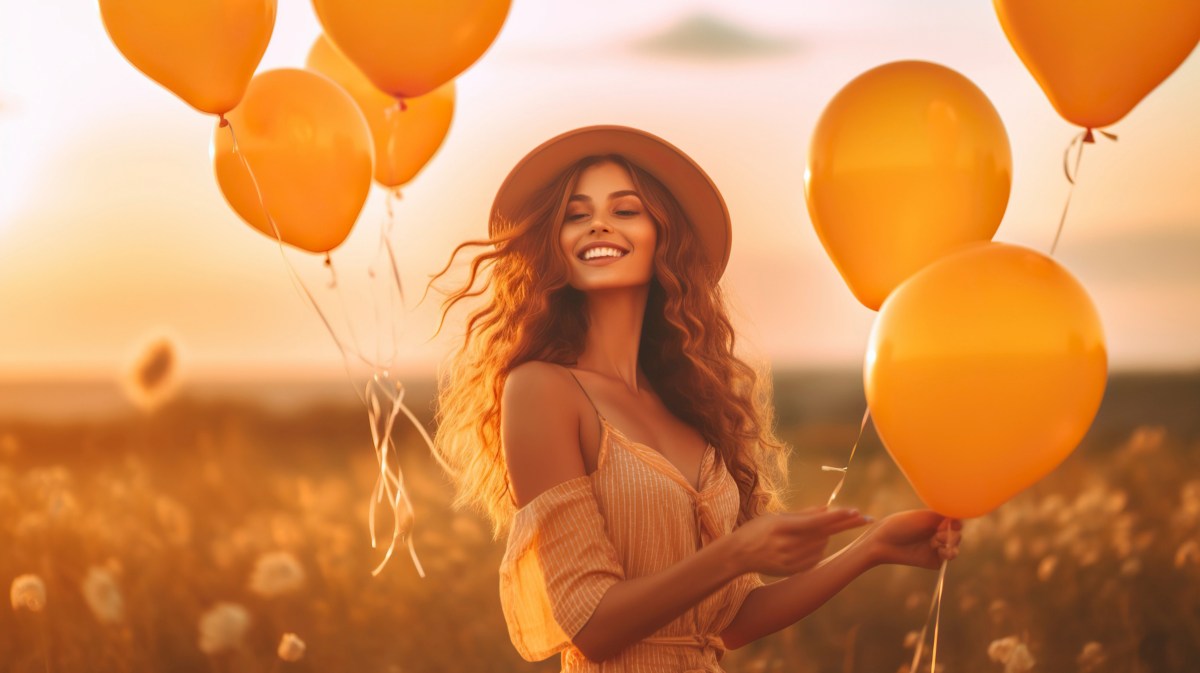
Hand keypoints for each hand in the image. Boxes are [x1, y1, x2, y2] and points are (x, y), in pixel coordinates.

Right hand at [730, 506, 872, 576]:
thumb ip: (803, 515)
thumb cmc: (757, 530)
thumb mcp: (776, 517)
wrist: (737, 555)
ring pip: (821, 547)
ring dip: (826, 537)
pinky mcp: (790, 571)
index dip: (837, 517)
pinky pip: (814, 560)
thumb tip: (827, 509)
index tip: (856, 512)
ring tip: (818, 532)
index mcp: (781, 526)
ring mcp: (788, 560)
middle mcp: (785, 544)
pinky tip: (811, 545)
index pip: (816, 522)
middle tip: (862, 518)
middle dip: (842, 525)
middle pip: (824, 534)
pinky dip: (818, 551)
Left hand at [865, 510, 961, 568]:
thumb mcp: (925, 517)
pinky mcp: (934, 561)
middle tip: (938, 533)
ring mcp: (936, 548)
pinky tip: (940, 550)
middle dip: (952, 533)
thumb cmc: (902, 524)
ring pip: (955, 547)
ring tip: (938, 541)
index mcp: (935, 521)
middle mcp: (937, 534)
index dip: (954, 521)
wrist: (885, 542)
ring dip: (951, 543)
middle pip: (957, 534)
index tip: (945, 521)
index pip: (955, 521)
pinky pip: (948, 558)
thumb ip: (945, 516)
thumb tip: (962, 518)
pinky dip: (948, 553)